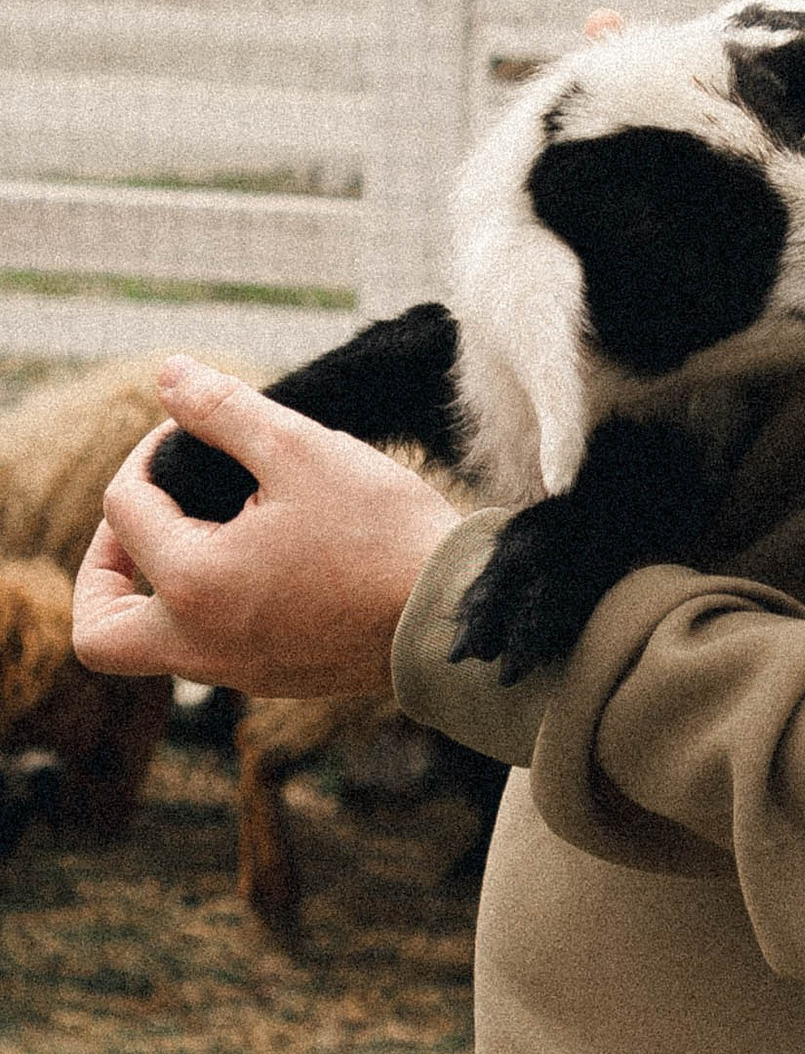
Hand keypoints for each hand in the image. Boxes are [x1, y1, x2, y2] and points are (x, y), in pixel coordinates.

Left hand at [72, 358, 462, 696]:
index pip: (124, 509)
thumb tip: (167, 374)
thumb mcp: (300, 448)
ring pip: (154, 645)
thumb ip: (223, 410)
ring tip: (209, 529)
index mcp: (194, 584)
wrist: (455, 615)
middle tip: (150, 516)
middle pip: (99, 628)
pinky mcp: (277, 680)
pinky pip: (210, 651)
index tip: (194, 429)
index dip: (149, 452)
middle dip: (104, 567)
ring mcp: (239, 672)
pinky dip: (208, 606)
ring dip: (158, 586)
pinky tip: (262, 559)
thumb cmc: (382, 532)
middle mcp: (200, 644)